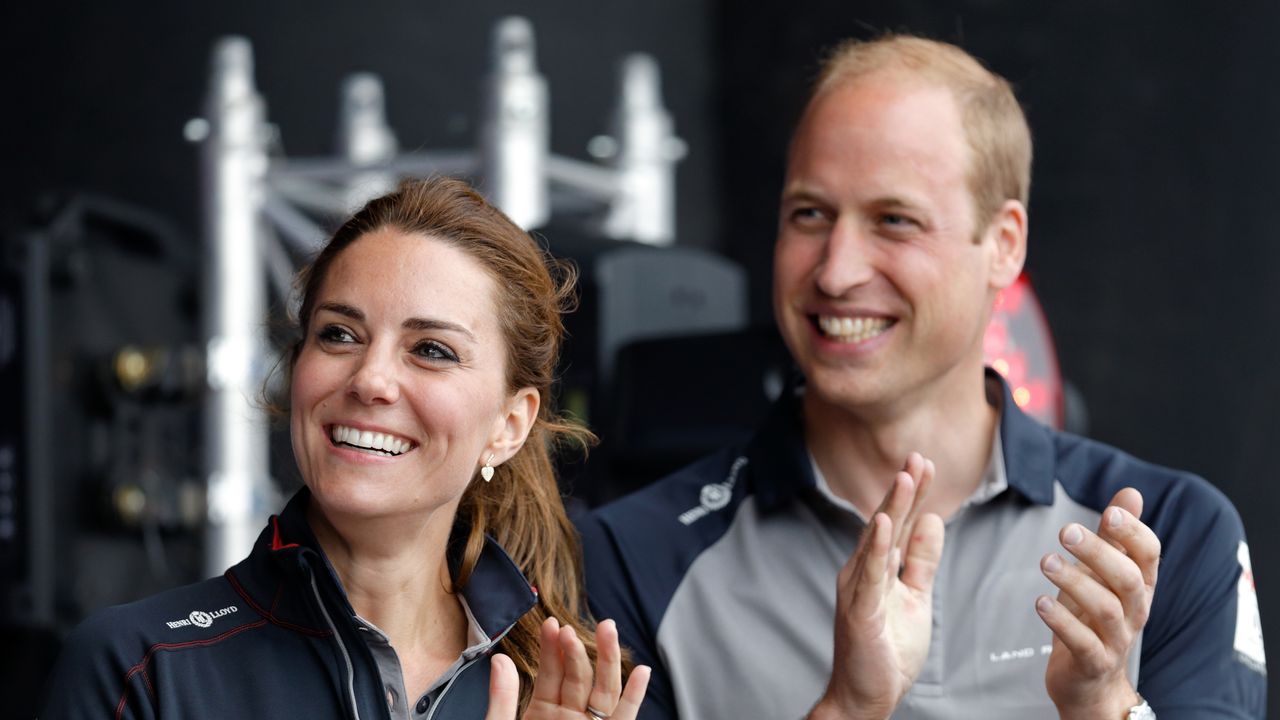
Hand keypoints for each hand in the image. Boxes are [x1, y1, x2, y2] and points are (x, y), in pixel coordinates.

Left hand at [486, 616, 650, 719]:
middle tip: (577, 624)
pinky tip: (641, 673)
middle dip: (580, 649)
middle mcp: (569, 719)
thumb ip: (502, 699)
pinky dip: (633, 698)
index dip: (551, 649)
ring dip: (608, 661)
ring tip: (608, 629)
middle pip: (579, 676)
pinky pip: (622, 719)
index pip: (550, 673)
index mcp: (542, 714)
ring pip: (603, 690)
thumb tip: (501, 658)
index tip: (550, 624)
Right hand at [810, 453, 945, 719]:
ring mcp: (858, 590)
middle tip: (916, 457)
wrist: (866, 695)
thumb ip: (922, 561)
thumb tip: (932, 520)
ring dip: (892, 507)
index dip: (912, 494)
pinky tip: (884, 523)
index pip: (899, 524)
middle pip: (887, 523)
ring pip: (878, 541)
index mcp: (877, 569)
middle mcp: (863, 572)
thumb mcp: (915, 597)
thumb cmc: (887, 649)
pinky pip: (870, 574)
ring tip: (904, 477)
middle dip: (903, 490)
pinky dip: (877, 546)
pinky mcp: (860, 611)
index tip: (925, 464)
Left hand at [1037, 488, 1159, 718]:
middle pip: (1127, 578)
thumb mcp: (1104, 574)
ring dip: (1075, 581)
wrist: (1092, 682)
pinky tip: (1041, 602)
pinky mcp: (1093, 662)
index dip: (1134, 533)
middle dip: (1099, 552)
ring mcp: (1117, 639)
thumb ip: (1116, 535)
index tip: (1111, 512)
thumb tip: (1131, 492)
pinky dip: (1062, 621)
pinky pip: (1082, 642)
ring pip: (1106, 608)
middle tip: (1066, 531)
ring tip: (1046, 561)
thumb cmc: (1095, 618)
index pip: (1150, 555)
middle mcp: (1135, 611)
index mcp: (1139, 585)